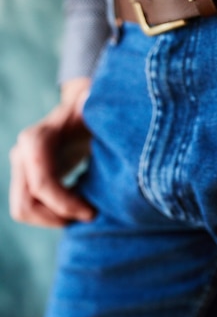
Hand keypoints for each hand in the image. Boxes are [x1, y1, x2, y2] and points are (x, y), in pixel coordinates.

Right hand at [9, 77, 94, 226]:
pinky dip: (53, 214)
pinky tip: (79, 204)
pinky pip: (30, 208)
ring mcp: (21, 167)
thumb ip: (91, 105)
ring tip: (85, 211)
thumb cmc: (93, 110)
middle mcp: (22, 154)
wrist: (83, 110)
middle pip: (26, 205)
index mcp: (36, 141)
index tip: (92, 212)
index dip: (66, 205)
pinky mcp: (27, 178)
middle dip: (58, 217)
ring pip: (23, 211)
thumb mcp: (95, 109)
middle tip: (90, 214)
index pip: (42, 185)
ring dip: (54, 219)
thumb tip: (88, 97)